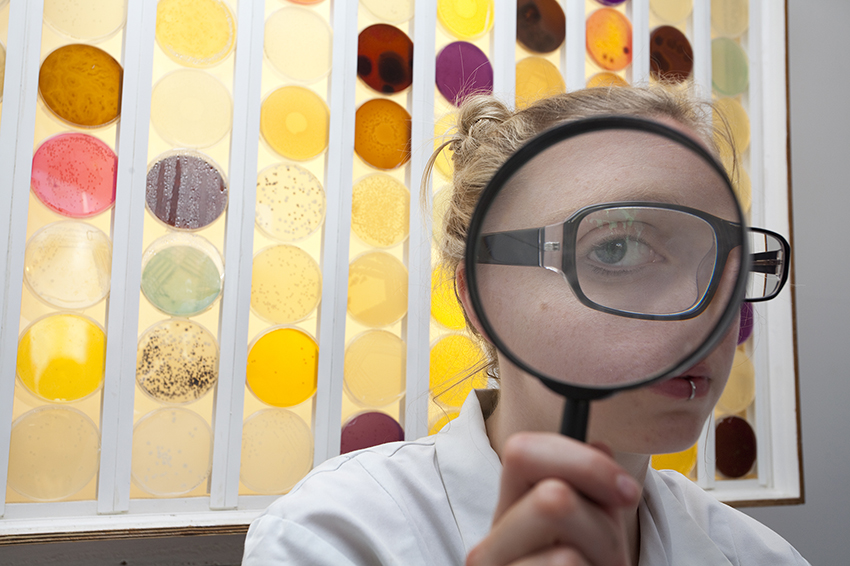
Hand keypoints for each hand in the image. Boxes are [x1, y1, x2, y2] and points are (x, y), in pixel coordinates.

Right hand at [466, 432, 641, 565]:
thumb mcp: (590, 530)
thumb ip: (590, 490)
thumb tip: (599, 450)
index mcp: (507, 511)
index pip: (522, 451)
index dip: (584, 462)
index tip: (625, 492)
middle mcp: (489, 546)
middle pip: (553, 499)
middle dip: (602, 526)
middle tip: (608, 555)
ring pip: (567, 554)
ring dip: (602, 564)